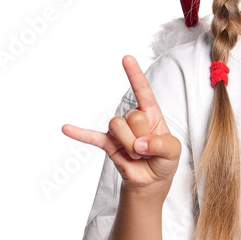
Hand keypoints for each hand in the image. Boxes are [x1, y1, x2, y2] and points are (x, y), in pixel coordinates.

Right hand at [61, 56, 182, 190]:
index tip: (126, 58)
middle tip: (148, 150)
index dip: (135, 75)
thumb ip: (162, 145)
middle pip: (132, 116)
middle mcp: (134, 118)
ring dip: (129, 144)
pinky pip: (92, 137)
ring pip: (117, 127)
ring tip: (137, 155)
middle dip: (142, 136)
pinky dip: (80, 134)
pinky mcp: (108, 144)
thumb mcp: (173, 151)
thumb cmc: (164, 160)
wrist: (151, 181)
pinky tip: (67, 129)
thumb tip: (139, 144)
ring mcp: (119, 131)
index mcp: (151, 114)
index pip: (143, 91)